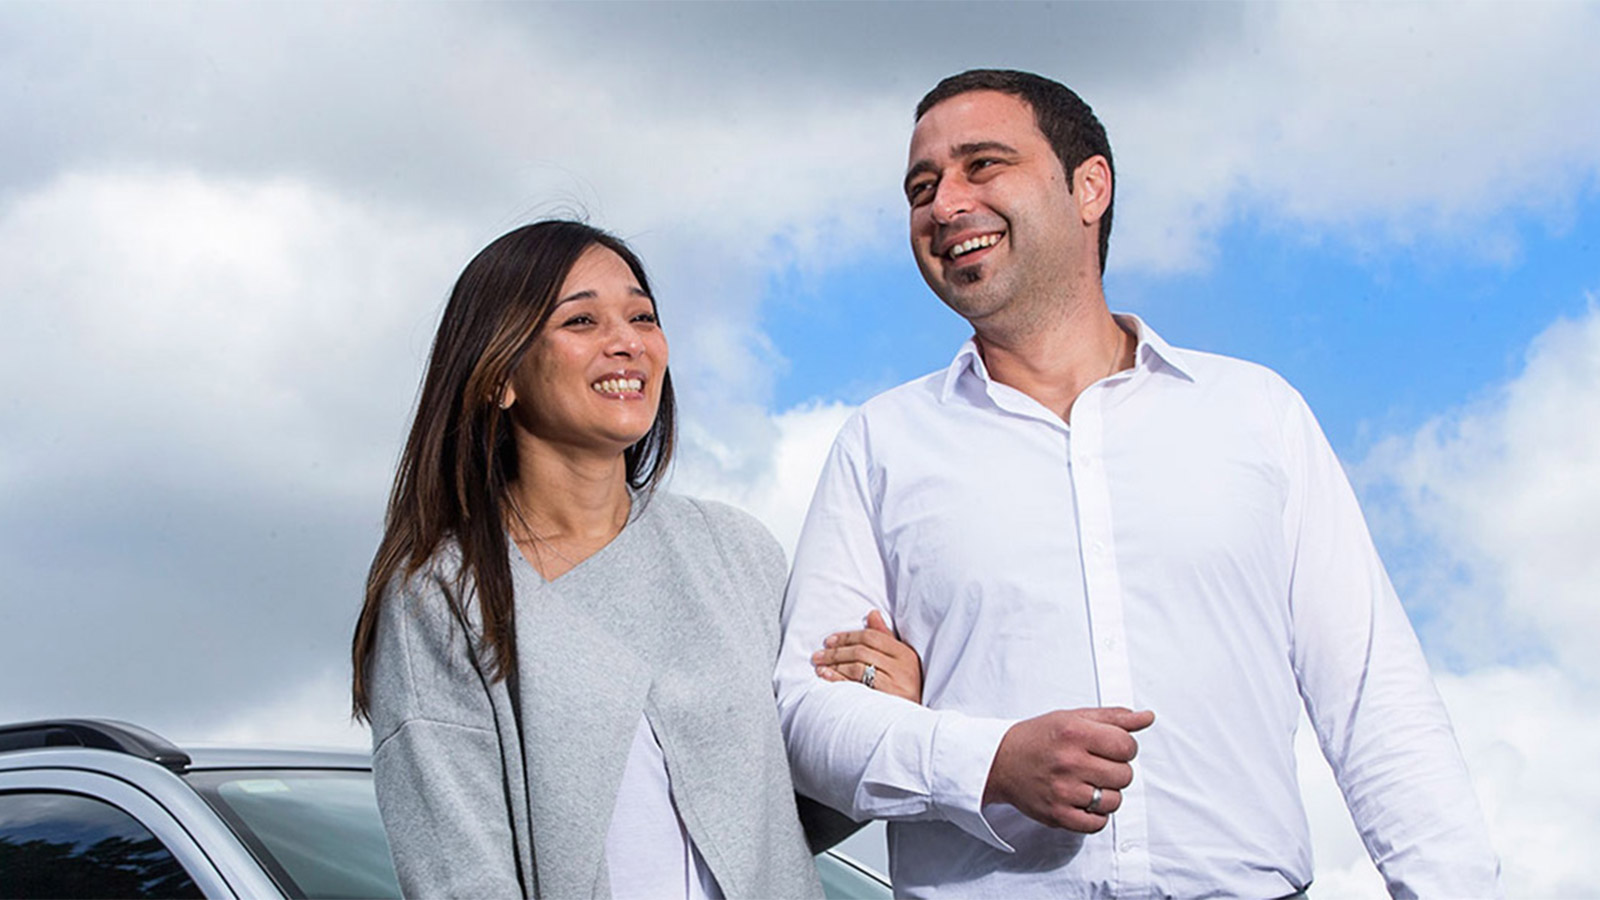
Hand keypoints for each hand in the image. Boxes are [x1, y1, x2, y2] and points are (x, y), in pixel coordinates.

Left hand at [811, 610, 923, 703]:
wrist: (915, 723)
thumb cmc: (906, 688)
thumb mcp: (901, 662)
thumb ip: (885, 638)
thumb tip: (872, 614)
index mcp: (906, 653)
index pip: (872, 637)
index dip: (847, 636)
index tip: (829, 640)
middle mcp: (903, 667)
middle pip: (862, 651)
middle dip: (836, 651)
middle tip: (819, 654)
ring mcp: (896, 684)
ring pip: (858, 667)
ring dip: (835, 664)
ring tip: (820, 666)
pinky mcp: (887, 699)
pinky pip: (857, 685)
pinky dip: (838, 679)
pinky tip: (827, 677)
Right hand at [983, 707, 1154, 832]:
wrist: (999, 761)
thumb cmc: (1039, 738)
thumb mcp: (1073, 718)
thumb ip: (1113, 718)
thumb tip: (1146, 718)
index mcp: (1075, 732)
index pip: (1127, 746)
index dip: (1125, 748)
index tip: (1110, 748)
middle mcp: (1069, 761)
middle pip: (1125, 775)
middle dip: (1116, 770)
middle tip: (1096, 766)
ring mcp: (1063, 791)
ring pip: (1114, 801)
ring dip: (1107, 794)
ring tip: (1088, 783)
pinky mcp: (1057, 815)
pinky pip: (1097, 823)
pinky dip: (1095, 815)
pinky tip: (1083, 800)